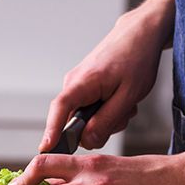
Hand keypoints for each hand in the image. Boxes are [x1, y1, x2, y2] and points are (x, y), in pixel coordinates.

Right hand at [39, 8, 167, 151]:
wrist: (139, 35)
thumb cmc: (136, 59)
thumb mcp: (129, 95)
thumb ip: (107, 120)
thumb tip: (87, 141)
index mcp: (81, 83)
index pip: (59, 109)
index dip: (51, 130)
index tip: (45, 148)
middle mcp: (73, 84)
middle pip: (75, 121)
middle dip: (99, 126)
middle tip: (123, 114)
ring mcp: (78, 86)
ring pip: (86, 117)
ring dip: (108, 117)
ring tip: (125, 103)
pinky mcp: (85, 88)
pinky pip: (91, 109)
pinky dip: (108, 110)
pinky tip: (122, 99)